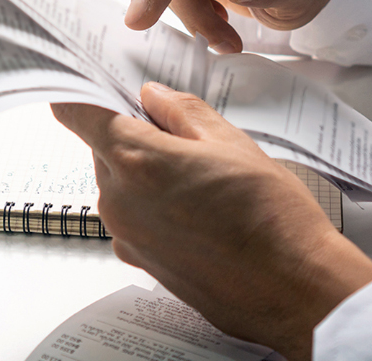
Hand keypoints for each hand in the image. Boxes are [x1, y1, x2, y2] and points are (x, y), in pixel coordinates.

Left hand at [51, 84, 371, 360]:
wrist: (294, 288)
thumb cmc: (271, 219)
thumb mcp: (231, 142)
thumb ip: (182, 110)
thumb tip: (153, 95)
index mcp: (137, 160)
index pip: (77, 113)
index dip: (84, 91)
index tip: (97, 83)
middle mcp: (119, 201)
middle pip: (104, 147)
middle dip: (136, 134)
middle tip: (185, 135)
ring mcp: (126, 236)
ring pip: (120, 183)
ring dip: (147, 172)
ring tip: (204, 179)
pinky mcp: (140, 262)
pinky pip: (134, 217)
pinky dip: (155, 206)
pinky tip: (200, 210)